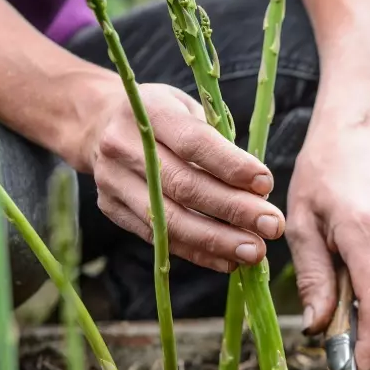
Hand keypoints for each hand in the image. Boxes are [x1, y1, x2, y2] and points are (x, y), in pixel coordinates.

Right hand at [84, 82, 284, 271]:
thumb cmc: (161, 115)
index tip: (266, 185)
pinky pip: (159, 238)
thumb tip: (258, 190)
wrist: (97, 123)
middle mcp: (124, 146)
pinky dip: (197, 252)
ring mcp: (113, 181)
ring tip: (255, 251)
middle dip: (234, 210)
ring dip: (218, 240)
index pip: (194, 143)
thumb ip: (218, 142)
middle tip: (272, 226)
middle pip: (183, 186)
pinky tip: (228, 261)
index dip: (231, 166)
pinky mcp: (112, 208)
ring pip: (169, 220)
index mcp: (150, 111)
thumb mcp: (189, 108)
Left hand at [287, 125, 369, 369]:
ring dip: (367, 307)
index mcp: (365, 231)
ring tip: (336, 276)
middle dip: (366, 335)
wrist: (358, 135)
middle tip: (333, 343)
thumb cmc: (321, 174)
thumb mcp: (301, 223)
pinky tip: (352, 257)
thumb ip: (312, 278)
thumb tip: (318, 328)